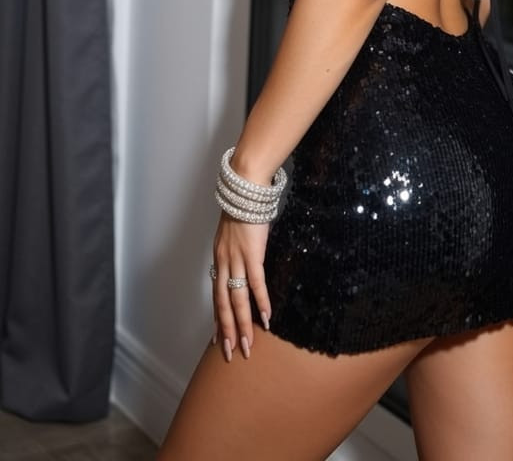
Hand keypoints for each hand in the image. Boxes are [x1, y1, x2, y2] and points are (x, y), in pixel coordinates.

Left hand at [211, 212, 270, 361]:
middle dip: (228, 330)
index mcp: (219, 258)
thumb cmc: (243, 207)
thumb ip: (236, 250)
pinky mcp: (252, 254)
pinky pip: (255, 283)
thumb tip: (244, 262)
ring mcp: (237, 260)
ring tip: (247, 344)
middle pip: (223, 304)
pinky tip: (265, 318)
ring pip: (236, 299)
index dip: (217, 318)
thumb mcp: (233, 233)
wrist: (246, 190)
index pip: (216, 295)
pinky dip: (260, 302)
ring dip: (242, 324)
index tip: (219, 338)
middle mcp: (224, 262)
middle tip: (231, 353)